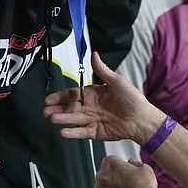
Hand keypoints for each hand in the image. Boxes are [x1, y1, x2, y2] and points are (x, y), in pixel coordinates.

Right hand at [43, 52, 163, 144]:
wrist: (142, 118)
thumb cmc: (133, 99)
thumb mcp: (117, 81)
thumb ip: (103, 70)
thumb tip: (94, 54)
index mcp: (93, 94)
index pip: (73, 94)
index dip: (61, 96)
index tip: (49, 98)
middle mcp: (90, 107)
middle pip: (70, 108)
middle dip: (57, 109)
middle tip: (45, 110)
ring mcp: (91, 120)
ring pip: (73, 119)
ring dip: (62, 119)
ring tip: (51, 118)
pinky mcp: (95, 132)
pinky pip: (82, 132)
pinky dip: (72, 132)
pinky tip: (63, 132)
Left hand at [94, 156, 157, 187]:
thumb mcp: (145, 168)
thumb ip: (135, 162)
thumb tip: (131, 162)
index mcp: (110, 162)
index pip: (113, 161)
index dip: (122, 167)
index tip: (127, 173)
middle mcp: (100, 174)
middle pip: (107, 173)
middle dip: (115, 177)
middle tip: (127, 184)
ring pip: (104, 186)